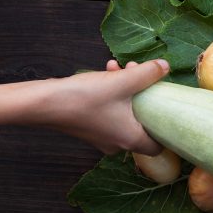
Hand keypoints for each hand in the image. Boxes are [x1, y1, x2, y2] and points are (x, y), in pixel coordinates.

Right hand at [48, 60, 169, 154]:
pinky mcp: (89, 127)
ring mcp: (102, 136)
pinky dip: (113, 92)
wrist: (44, 103)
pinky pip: (110, 110)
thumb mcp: (124, 81)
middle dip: (144, 94)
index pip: (158, 146)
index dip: (167, 128)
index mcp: (131, 140)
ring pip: (125, 111)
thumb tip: (166, 67)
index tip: (169, 109)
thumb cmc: (86, 97)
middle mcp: (118, 143)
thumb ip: (148, 74)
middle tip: (140, 74)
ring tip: (121, 67)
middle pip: (142, 121)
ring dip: (127, 88)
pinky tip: (107, 70)